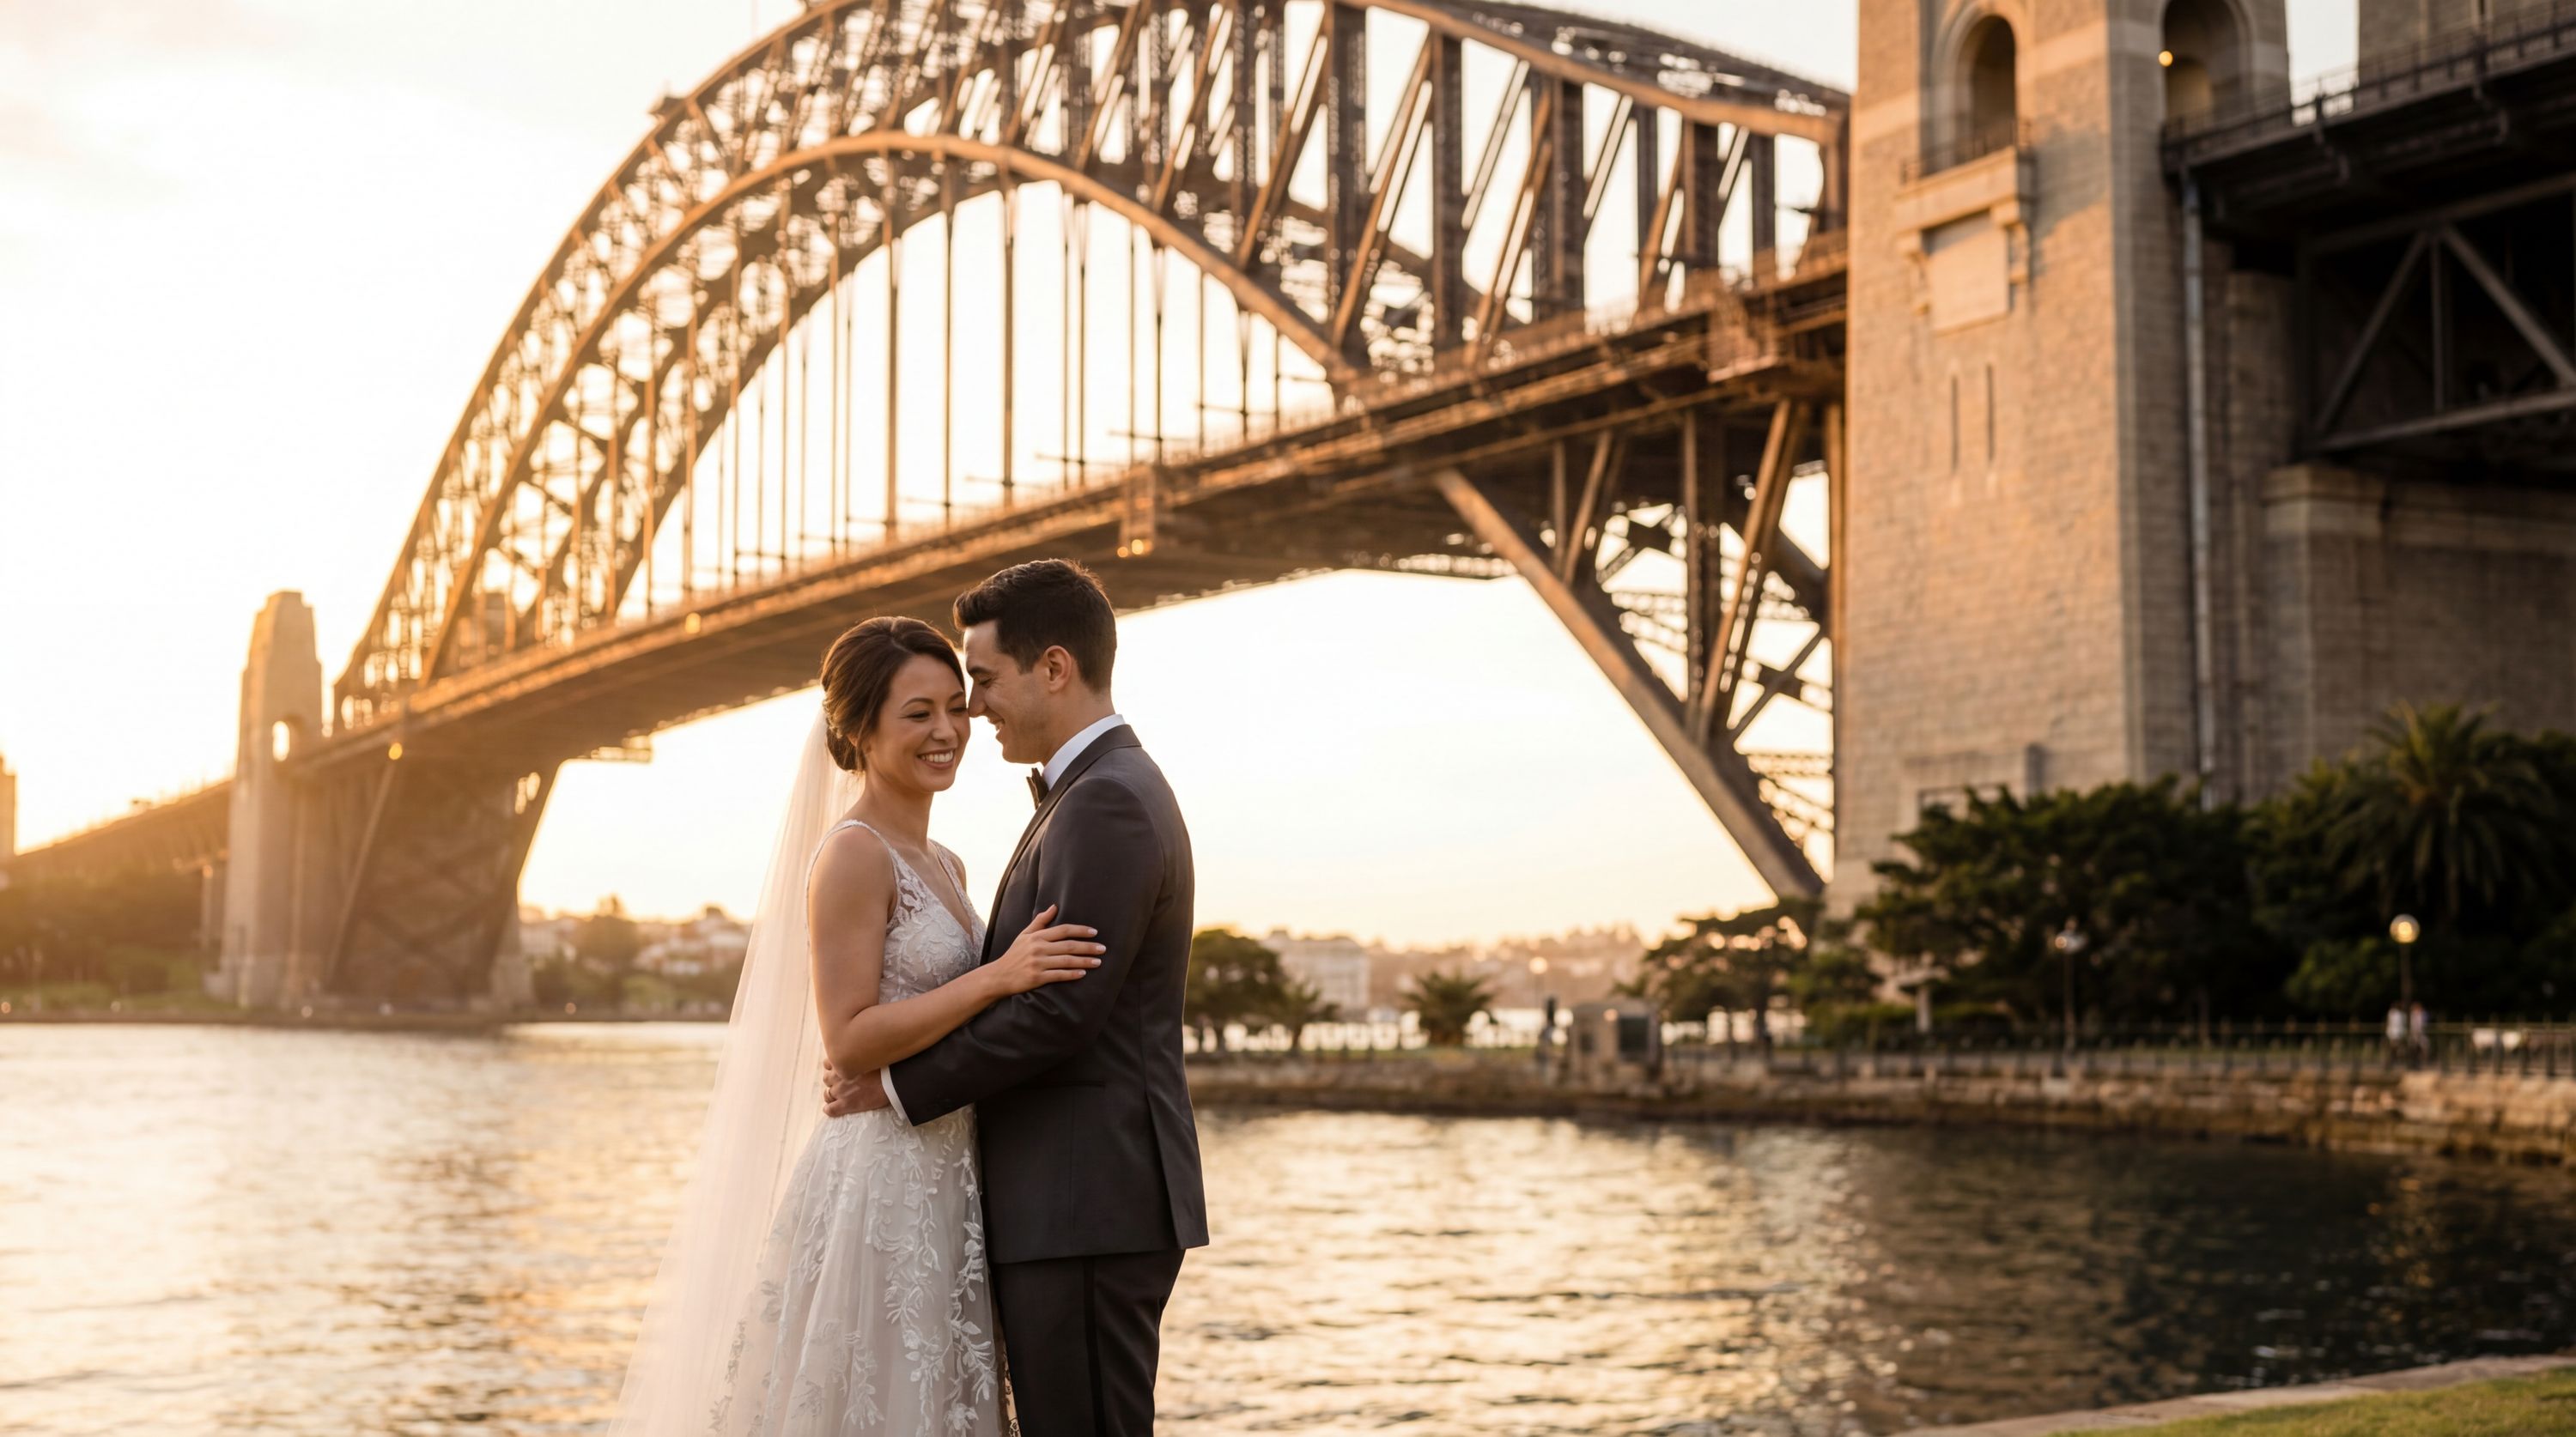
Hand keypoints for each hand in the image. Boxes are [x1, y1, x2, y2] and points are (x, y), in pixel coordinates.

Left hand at [822, 1060, 889, 1117]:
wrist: (891, 1082)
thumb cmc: (886, 1067)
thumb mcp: (870, 1055)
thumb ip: (860, 1056)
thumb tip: (863, 1054)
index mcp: (844, 1062)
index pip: (828, 1063)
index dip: (832, 1068)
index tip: (839, 1070)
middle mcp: (839, 1076)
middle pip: (826, 1079)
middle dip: (831, 1081)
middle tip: (841, 1084)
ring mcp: (841, 1091)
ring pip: (827, 1094)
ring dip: (830, 1095)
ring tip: (838, 1096)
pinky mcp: (846, 1104)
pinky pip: (830, 1109)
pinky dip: (829, 1109)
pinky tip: (831, 1109)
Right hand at [986, 903, 1104, 996]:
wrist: (998, 976)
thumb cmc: (1014, 955)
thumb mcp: (1024, 935)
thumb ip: (1040, 922)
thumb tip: (1054, 907)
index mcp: (1037, 936)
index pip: (1063, 930)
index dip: (1080, 930)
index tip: (1095, 932)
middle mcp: (1038, 948)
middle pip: (1069, 945)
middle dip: (1088, 947)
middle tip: (1103, 948)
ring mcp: (1038, 963)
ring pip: (1066, 961)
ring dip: (1084, 961)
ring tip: (1098, 962)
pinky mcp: (1037, 978)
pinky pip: (1058, 975)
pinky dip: (1072, 974)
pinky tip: (1083, 974)